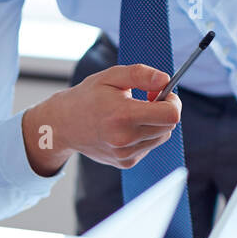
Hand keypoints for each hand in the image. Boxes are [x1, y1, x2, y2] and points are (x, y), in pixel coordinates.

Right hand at [23, 64, 181, 175]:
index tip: (164, 93)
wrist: (63, 126)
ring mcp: (125, 154)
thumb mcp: (111, 76)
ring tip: (133, 113)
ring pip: (161, 137)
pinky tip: (126, 127)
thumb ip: (140, 74)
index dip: (173, 101)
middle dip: (164, 110)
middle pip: (169, 126)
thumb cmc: (88, 97)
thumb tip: (165, 80)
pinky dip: (144, 135)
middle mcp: (124, 139)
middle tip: (148, 98)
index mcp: (122, 116)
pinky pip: (149, 146)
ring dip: (155, 123)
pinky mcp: (126, 163)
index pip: (170, 115)